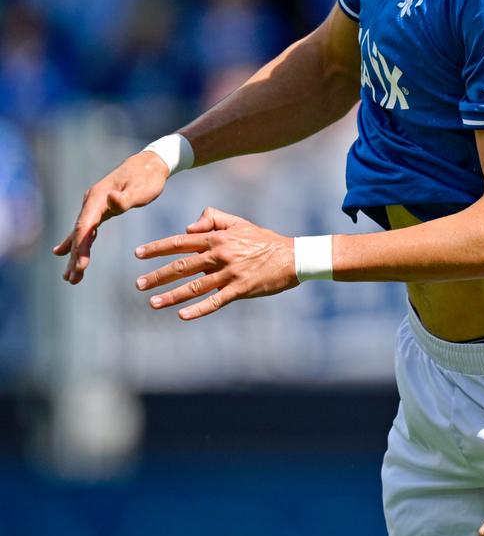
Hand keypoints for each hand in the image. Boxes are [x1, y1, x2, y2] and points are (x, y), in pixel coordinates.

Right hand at [55, 149, 173, 283]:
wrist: (150, 163)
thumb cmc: (148, 177)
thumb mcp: (142, 189)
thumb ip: (126, 198)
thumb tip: (111, 200)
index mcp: (98, 198)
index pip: (85, 226)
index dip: (81, 246)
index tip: (81, 266)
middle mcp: (92, 202)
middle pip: (80, 233)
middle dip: (75, 256)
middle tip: (72, 279)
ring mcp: (94, 205)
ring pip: (81, 233)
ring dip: (75, 254)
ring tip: (70, 278)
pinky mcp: (100, 209)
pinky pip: (86, 228)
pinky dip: (77, 242)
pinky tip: (65, 253)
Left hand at [133, 208, 298, 320]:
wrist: (293, 256)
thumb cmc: (265, 240)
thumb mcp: (240, 223)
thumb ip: (213, 219)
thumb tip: (188, 227)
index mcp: (217, 238)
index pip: (180, 242)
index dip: (157, 248)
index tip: (138, 254)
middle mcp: (220, 255)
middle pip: (182, 266)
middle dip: (158, 276)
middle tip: (138, 284)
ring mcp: (230, 273)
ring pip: (194, 286)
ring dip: (171, 295)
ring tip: (152, 303)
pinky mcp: (240, 289)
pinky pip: (215, 301)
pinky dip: (198, 309)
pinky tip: (182, 316)